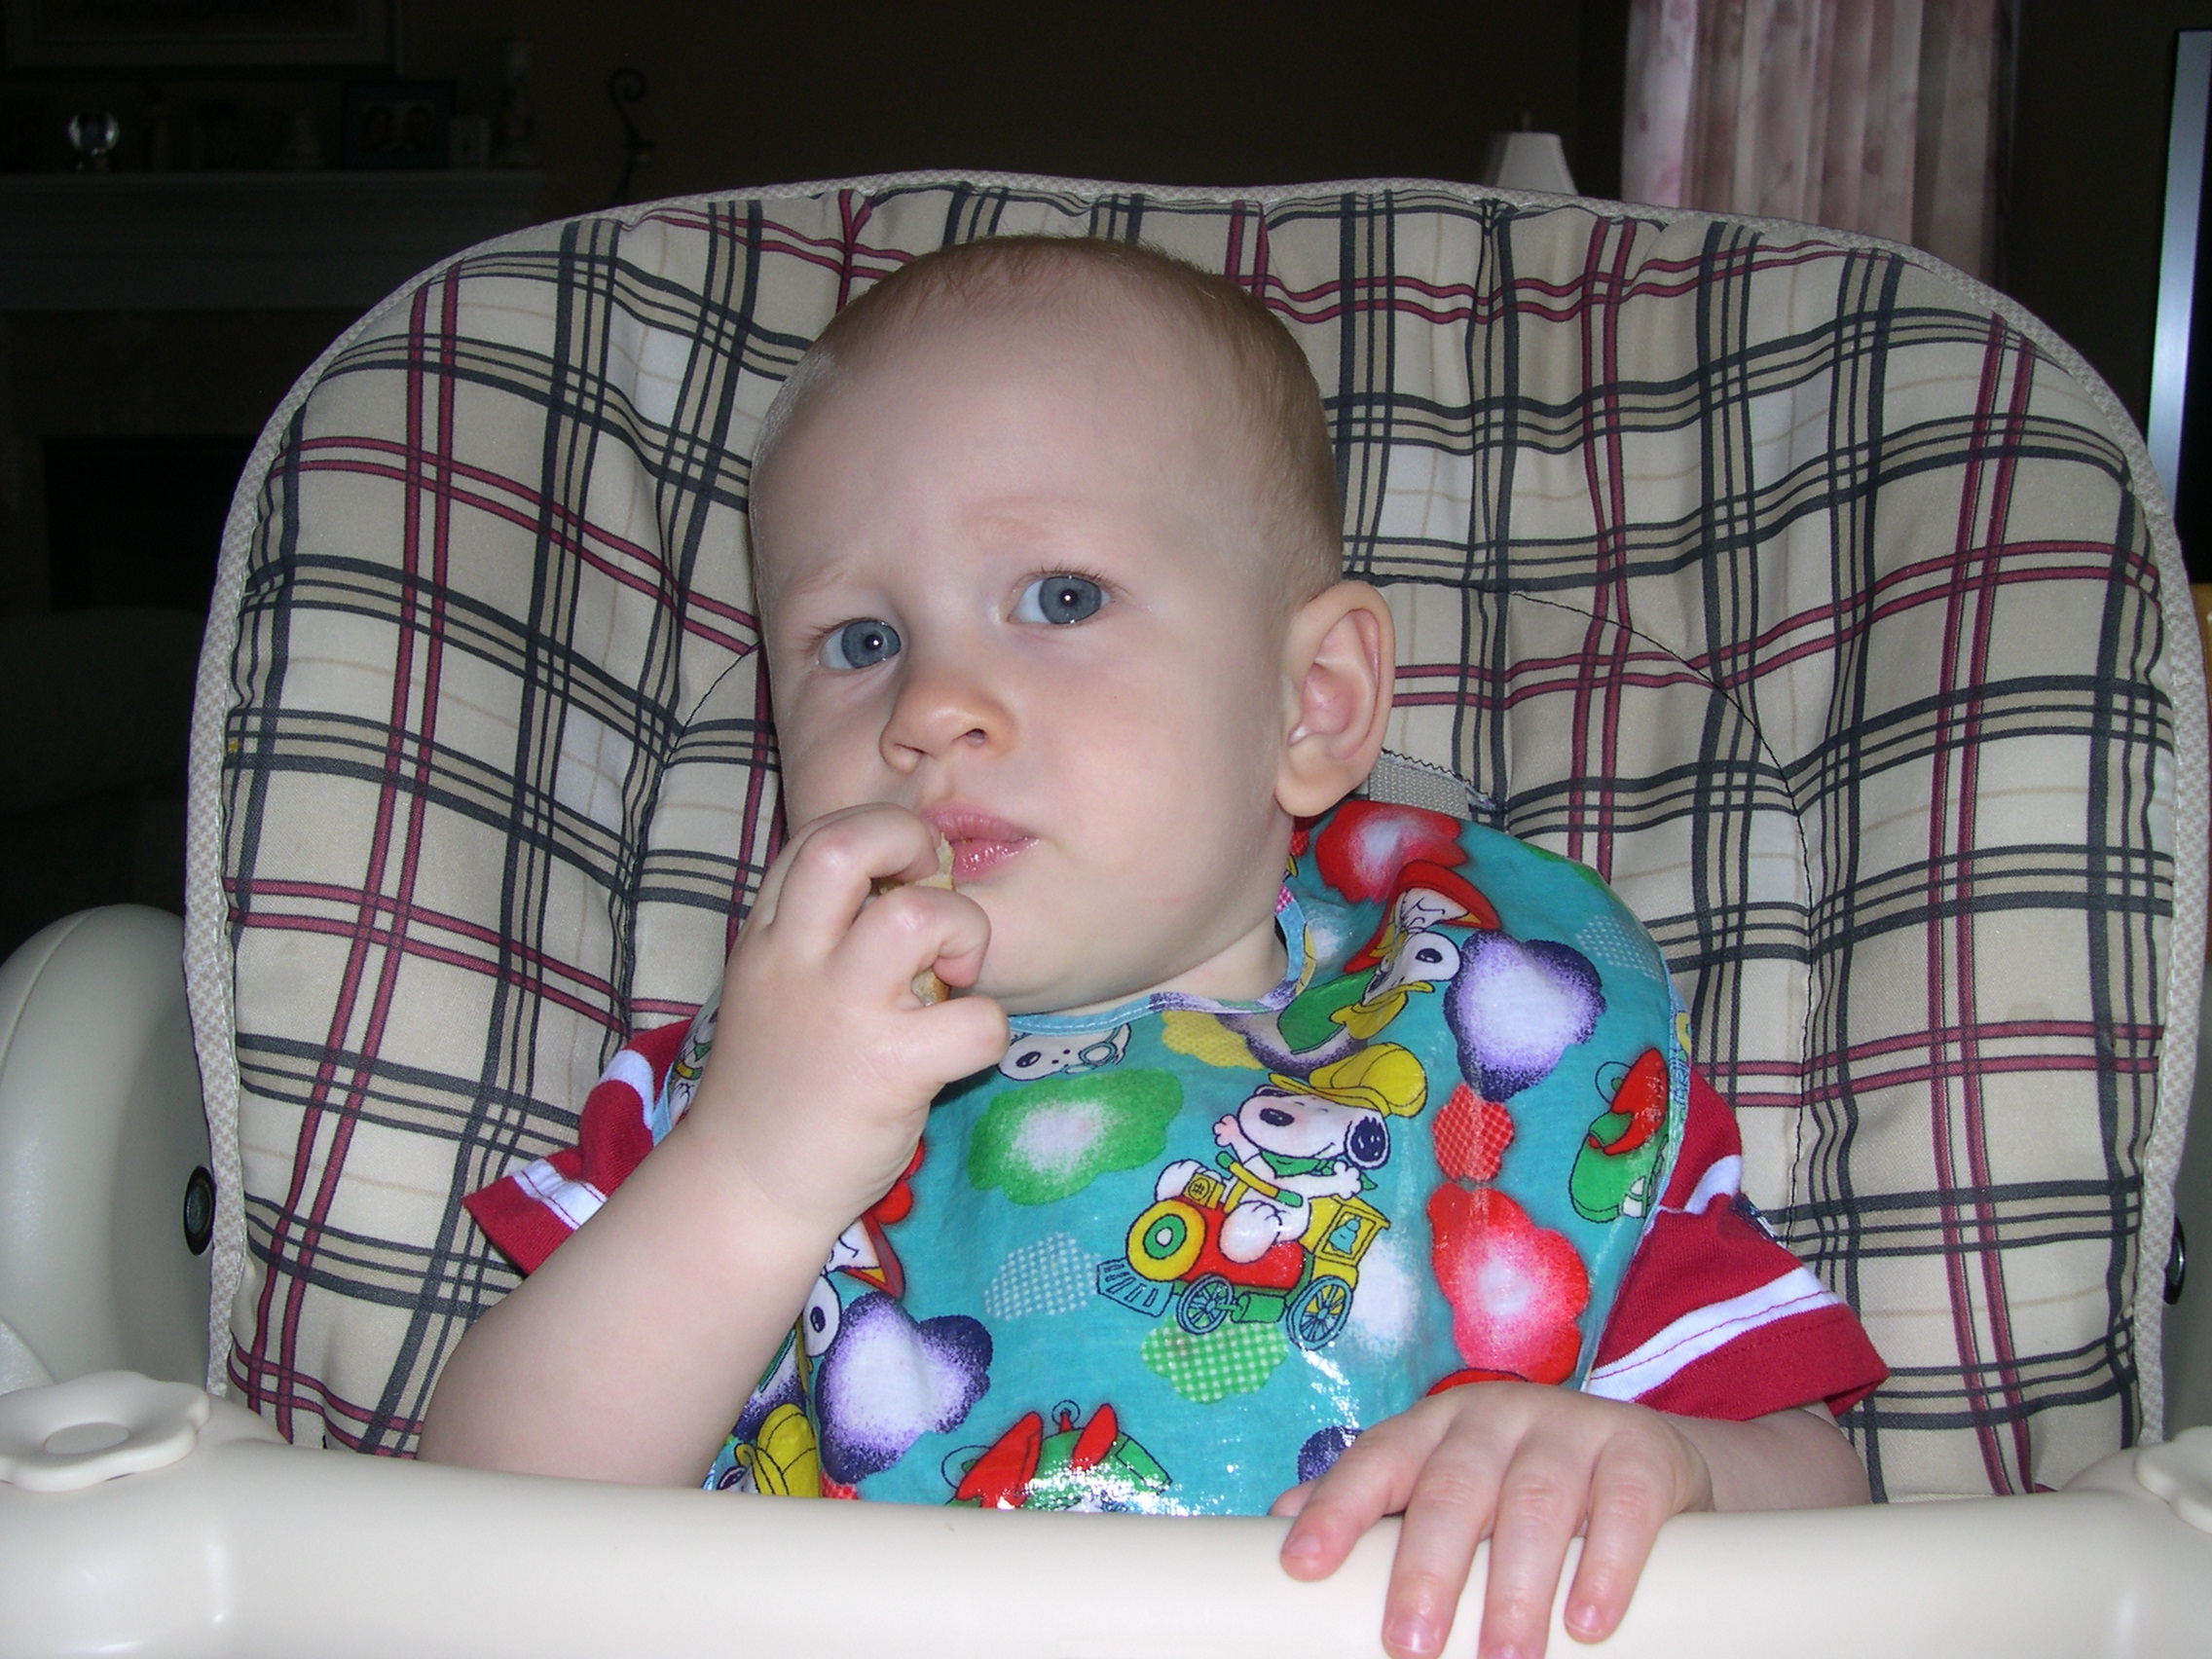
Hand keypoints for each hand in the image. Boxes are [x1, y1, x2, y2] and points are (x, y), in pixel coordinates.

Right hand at [683, 803, 1008, 1239]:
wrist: (746, 1186)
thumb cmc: (777, 1083)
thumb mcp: (772, 986)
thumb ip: (820, 931)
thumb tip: (916, 882)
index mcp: (768, 936)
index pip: (820, 835)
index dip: (877, 833)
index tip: (905, 873)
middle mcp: (796, 962)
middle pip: (848, 845)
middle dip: (912, 843)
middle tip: (936, 894)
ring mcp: (841, 1014)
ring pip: (920, 916)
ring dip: (964, 932)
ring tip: (955, 976)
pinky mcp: (889, 1072)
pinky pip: (976, 1020)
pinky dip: (989, 1029)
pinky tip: (962, 1047)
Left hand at [1272, 1382, 1712, 1658]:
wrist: (1650, 1460)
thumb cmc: (1523, 1487)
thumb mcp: (1448, 1488)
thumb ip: (1378, 1507)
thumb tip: (1279, 1529)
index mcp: (1436, 1427)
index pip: (1377, 1461)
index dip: (1337, 1510)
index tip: (1301, 1566)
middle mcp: (1496, 1416)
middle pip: (1451, 1489)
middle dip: (1425, 1568)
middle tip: (1408, 1644)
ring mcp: (1571, 1427)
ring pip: (1535, 1502)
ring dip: (1515, 1586)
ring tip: (1503, 1656)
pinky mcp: (1641, 1453)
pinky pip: (1623, 1507)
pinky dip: (1606, 1566)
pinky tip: (1588, 1623)